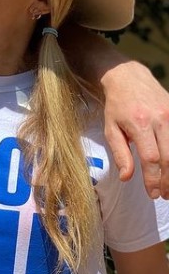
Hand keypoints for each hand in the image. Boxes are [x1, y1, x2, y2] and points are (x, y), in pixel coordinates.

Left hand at [101, 60, 168, 197]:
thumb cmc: (116, 106)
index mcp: (139, 124)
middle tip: (163, 195)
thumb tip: (127, 178)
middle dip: (167, 180)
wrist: (129, 77)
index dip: (153, 179)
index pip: (151, 158)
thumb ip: (120, 153)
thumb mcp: (110, 129)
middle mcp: (160, 119)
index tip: (152, 193)